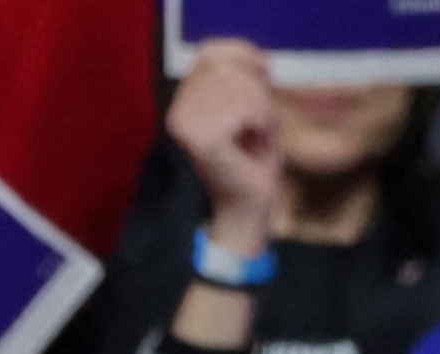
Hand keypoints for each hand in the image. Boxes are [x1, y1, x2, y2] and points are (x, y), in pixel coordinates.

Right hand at [165, 39, 281, 247]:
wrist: (244, 213)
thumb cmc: (250, 164)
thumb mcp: (250, 112)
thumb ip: (244, 81)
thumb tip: (253, 60)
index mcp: (183, 104)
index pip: (210, 54)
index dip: (243, 56)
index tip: (263, 77)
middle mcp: (176, 114)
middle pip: (227, 68)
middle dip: (255, 90)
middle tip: (258, 124)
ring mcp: (184, 128)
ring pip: (237, 86)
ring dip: (260, 109)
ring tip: (256, 136)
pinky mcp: (202, 142)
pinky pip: (243, 108)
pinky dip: (261, 121)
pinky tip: (256, 142)